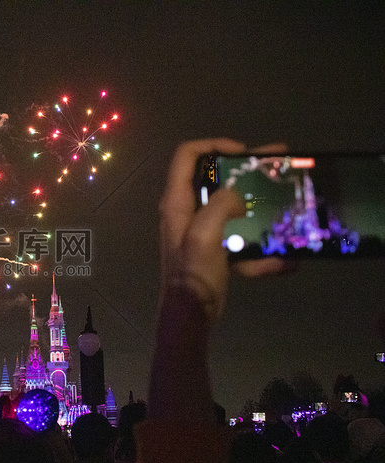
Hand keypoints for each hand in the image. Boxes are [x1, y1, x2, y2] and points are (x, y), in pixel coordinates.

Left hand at [159, 138, 290, 322]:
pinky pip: (240, 243)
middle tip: (274, 164)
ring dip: (257, 208)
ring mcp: (200, 232)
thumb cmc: (193, 273)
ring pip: (231, 209)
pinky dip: (259, 252)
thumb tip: (237, 198)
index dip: (213, 145)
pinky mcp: (214, 251)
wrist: (191, 315)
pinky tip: (283, 262)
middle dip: (244, 171)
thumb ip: (220, 205)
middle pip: (213, 178)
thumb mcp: (204, 234)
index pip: (186, 156)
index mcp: (178, 202)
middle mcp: (186, 211)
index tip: (242, 152)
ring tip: (286, 205)